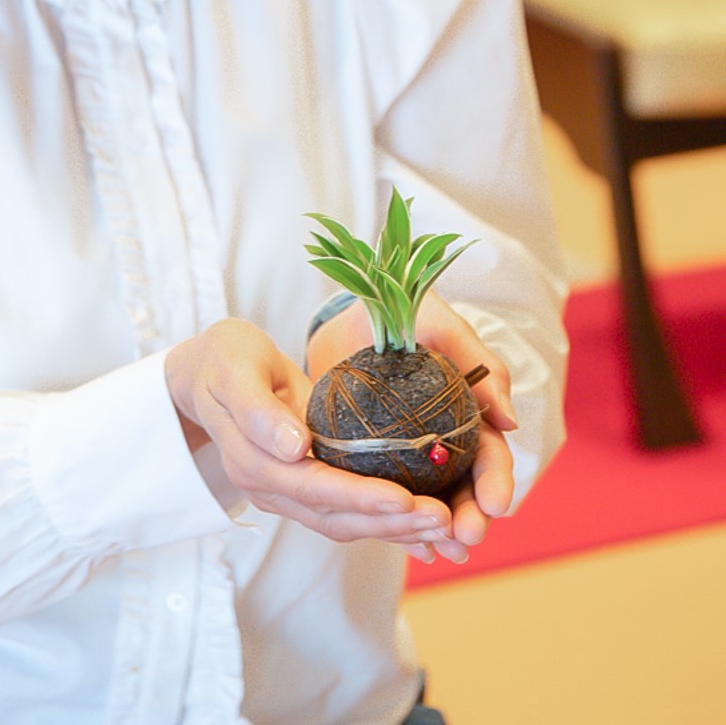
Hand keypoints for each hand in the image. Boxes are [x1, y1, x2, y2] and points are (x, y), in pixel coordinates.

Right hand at [164, 318, 456, 547]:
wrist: (208, 372)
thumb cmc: (226, 360)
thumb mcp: (235, 369)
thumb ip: (259, 410)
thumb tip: (294, 448)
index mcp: (252, 460)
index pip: (312, 486)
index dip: (359, 496)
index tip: (406, 498)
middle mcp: (269, 486)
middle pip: (333, 516)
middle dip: (389, 522)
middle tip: (442, 519)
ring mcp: (285, 492)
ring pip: (342, 522)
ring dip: (393, 529)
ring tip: (443, 525)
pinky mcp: (302, 488)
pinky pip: (345, 513)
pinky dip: (384, 522)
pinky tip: (422, 527)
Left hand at [306, 292, 517, 565]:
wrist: (353, 309)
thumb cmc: (408, 311)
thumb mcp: (442, 325)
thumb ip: (479, 365)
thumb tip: (509, 421)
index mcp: (470, 415)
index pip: (490, 455)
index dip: (497, 481)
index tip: (497, 503)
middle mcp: (444, 443)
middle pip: (463, 489)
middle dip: (470, 516)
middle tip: (466, 536)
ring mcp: (407, 455)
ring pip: (428, 501)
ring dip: (438, 530)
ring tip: (442, 552)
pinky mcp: (371, 459)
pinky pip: (385, 494)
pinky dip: (396, 521)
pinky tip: (402, 543)